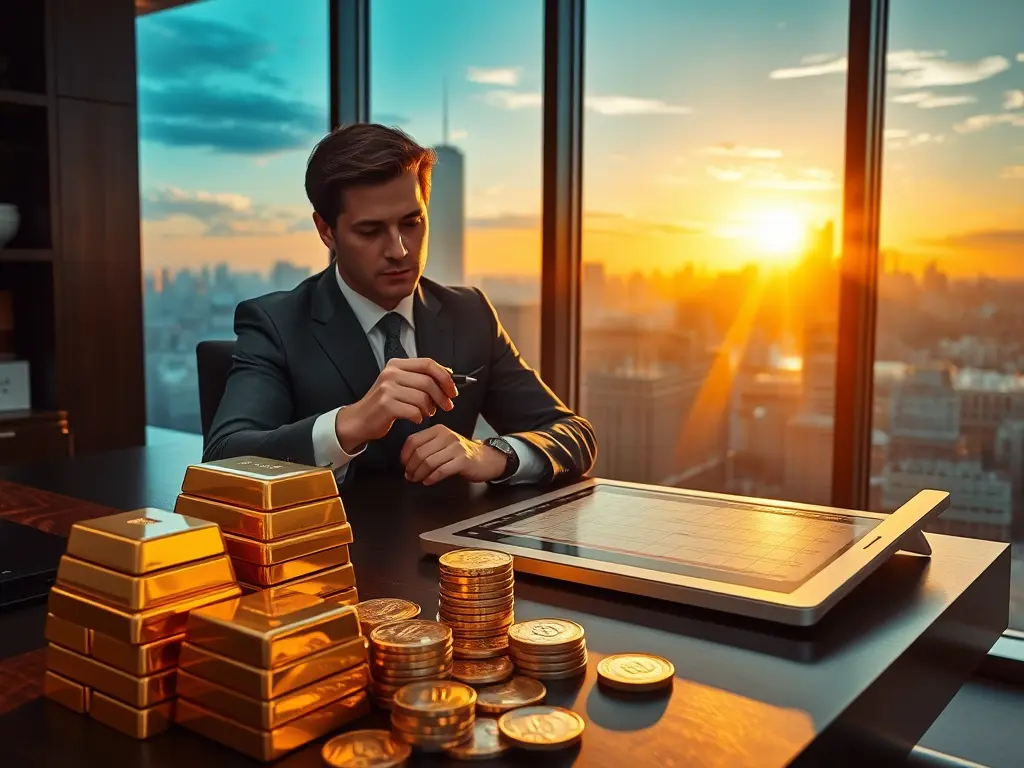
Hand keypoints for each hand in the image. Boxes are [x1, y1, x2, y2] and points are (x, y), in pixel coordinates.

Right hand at [335, 358, 457, 450]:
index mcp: (396, 365)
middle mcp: (391, 373)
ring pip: (423, 398)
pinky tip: (415, 418)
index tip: (453, 390)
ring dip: (430, 409)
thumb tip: (449, 374)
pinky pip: (414, 411)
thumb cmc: (384, 403)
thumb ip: (420, 377)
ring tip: (426, 413)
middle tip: (447, 406)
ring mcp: (387, 389)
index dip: (445, 377)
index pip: (428, 363)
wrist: (359, 420)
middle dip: (442, 396)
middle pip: (428, 381)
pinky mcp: (386, 405)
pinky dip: (419, 417)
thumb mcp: (400, 384)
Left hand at [401, 425, 507, 485]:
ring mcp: (456, 447)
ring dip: (419, 474)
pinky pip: (441, 470)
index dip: (405, 455)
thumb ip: (427, 447)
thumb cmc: (461, 454)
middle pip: (419, 452)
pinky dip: (431, 478)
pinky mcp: (463, 460)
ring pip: (429, 462)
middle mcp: (447, 436)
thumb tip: (406, 460)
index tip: (404, 465)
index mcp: (439, 430)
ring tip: (417, 479)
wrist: (487, 458)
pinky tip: (428, 481)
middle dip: (411, 467)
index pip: (413, 440)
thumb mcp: (443, 444)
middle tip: (409, 476)